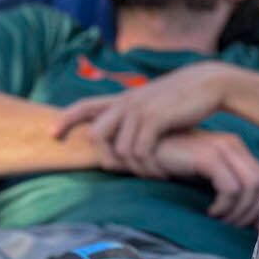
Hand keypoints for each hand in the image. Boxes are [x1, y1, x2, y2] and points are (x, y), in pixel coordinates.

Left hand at [52, 62, 230, 176]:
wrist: (207, 83)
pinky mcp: (154, 120)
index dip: (65, 119)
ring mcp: (138, 111)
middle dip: (105, 158)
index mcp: (121, 99)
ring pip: (120, 150)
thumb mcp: (151, 103)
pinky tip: (162, 173)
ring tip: (152, 175)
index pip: (84, 106)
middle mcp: (124, 103)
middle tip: (123, 172)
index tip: (50, 134)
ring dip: (135, 169)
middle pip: (96, 135)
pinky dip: (150, 167)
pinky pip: (140, 152)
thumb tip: (121, 133)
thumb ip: (133, 115)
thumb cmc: (180, 99)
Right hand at [152, 129, 258, 227]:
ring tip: (219, 220)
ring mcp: (222, 148)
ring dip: (238, 211)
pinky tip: (209, 213)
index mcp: (235, 148)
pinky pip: (230, 188)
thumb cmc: (168, 165)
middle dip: (253, 212)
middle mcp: (233, 145)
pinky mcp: (208, 157)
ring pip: (250, 188)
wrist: (140, 148)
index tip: (247, 226)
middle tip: (232, 227)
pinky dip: (224, 206)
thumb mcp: (200, 176)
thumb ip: (223, 187)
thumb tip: (247, 218)